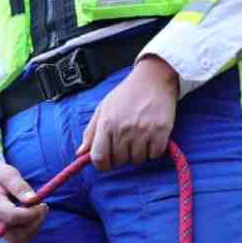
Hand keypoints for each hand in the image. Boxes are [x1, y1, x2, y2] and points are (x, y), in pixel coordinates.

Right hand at [0, 163, 48, 242]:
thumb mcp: (8, 174)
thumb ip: (19, 187)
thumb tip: (33, 200)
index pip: (12, 217)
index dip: (31, 213)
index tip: (42, 203)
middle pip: (17, 235)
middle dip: (34, 224)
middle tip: (43, 206)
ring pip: (20, 240)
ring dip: (34, 227)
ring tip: (39, 209)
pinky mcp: (4, 233)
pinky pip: (20, 239)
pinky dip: (31, 230)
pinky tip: (33, 215)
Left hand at [78, 55, 178, 170]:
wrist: (154, 78)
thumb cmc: (126, 94)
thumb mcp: (103, 109)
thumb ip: (90, 132)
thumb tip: (80, 153)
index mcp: (106, 124)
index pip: (99, 158)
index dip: (102, 164)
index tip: (107, 161)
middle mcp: (123, 129)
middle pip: (119, 161)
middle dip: (122, 156)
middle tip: (127, 142)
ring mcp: (143, 131)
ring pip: (137, 160)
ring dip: (138, 153)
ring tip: (139, 137)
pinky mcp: (161, 131)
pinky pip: (155, 154)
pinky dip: (154, 150)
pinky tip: (152, 138)